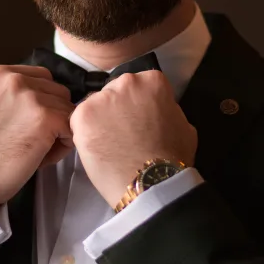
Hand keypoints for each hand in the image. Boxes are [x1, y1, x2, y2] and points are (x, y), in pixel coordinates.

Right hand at [0, 64, 75, 210]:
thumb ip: (16, 96)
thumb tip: (48, 98)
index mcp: (0, 73)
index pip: (43, 78)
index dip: (44, 102)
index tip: (30, 123)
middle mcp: (15, 79)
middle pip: (59, 92)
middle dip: (54, 115)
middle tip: (35, 139)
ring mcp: (31, 97)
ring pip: (68, 110)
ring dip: (60, 131)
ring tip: (36, 149)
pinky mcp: (45, 118)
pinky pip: (71, 128)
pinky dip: (62, 145)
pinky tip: (41, 157)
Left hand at [69, 70, 197, 208]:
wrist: (150, 182)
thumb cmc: (171, 158)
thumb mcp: (184, 125)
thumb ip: (167, 109)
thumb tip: (158, 109)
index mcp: (152, 81)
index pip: (139, 85)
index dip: (137, 104)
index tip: (138, 119)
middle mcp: (126, 82)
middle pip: (114, 91)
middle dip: (116, 108)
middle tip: (122, 133)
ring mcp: (103, 97)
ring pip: (95, 105)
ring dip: (99, 121)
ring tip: (110, 145)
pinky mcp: (82, 115)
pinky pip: (79, 120)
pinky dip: (85, 133)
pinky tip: (98, 149)